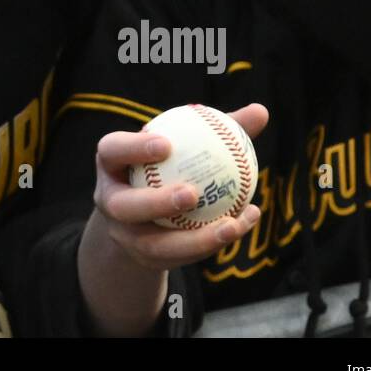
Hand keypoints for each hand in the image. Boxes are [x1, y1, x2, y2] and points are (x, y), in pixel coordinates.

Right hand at [76, 103, 267, 334]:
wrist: (143, 213)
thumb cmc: (166, 165)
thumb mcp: (179, 144)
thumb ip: (216, 129)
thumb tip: (260, 112)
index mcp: (111, 164)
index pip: (112, 151)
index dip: (133, 147)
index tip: (167, 143)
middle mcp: (110, 201)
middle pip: (124, 206)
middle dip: (155, 202)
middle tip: (192, 194)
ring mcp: (125, 235)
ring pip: (153, 244)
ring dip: (195, 239)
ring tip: (232, 224)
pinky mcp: (145, 259)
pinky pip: (179, 258)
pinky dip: (211, 243)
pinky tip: (241, 224)